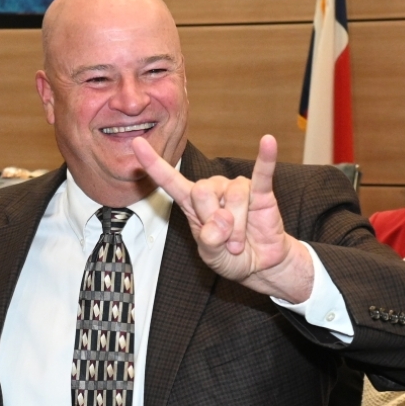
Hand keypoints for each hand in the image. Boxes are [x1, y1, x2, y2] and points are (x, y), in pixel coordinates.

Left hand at [132, 134, 313, 302]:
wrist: (258, 264)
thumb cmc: (230, 256)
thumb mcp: (210, 255)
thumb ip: (209, 241)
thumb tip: (220, 220)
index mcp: (192, 204)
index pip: (170, 181)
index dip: (153, 164)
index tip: (136, 144)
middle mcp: (213, 190)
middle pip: (202, 192)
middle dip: (214, 223)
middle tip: (224, 241)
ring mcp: (236, 189)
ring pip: (232, 197)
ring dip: (237, 228)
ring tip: (239, 241)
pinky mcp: (260, 192)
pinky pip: (262, 173)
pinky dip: (265, 159)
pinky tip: (268, 142)